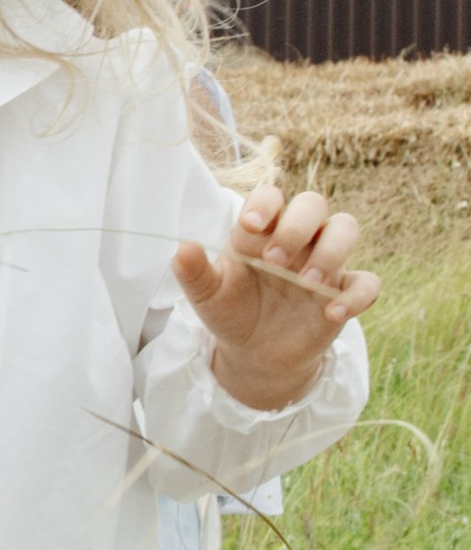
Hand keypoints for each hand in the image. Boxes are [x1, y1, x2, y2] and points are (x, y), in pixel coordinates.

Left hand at [174, 185, 379, 414]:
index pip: (270, 196)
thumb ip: (194, 272)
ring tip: (308, 282)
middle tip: (274, 260)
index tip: (249, 226)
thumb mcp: (207, 296)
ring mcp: (324, 262)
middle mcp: (297, 238)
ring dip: (331, 251)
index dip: (265, 204)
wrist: (254, 353)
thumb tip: (181, 249)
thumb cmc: (231, 311)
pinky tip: (332, 314)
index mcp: (261, 230)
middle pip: (313, 203)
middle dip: (298, 225)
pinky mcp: (344, 292)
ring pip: (345, 228)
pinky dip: (356, 296)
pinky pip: (367, 283)